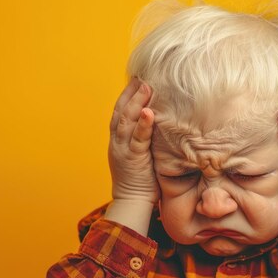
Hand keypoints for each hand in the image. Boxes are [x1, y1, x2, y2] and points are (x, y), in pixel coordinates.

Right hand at [105, 78, 158, 234]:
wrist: (131, 202)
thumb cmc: (140, 179)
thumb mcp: (140, 153)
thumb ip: (144, 137)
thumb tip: (160, 120)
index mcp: (117, 139)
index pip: (119, 111)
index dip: (127, 94)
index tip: (136, 78)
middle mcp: (117, 141)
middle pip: (120, 110)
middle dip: (130, 92)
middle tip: (141, 75)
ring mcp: (123, 149)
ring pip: (126, 120)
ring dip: (136, 102)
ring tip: (145, 86)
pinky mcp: (133, 159)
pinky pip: (137, 139)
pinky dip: (143, 125)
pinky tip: (150, 112)